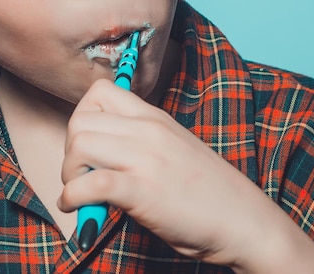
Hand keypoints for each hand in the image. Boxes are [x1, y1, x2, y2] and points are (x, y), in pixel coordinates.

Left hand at [59, 79, 313, 271]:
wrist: (245, 220)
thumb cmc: (209, 190)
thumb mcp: (174, 148)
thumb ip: (141, 141)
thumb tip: (102, 151)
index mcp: (155, 117)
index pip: (99, 91)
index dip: (81, 116)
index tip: (86, 143)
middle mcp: (148, 131)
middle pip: (80, 118)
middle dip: (68, 148)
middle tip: (78, 172)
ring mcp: (146, 158)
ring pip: (79, 144)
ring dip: (68, 172)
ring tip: (79, 191)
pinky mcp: (143, 192)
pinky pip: (90, 183)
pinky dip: (72, 196)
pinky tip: (76, 208)